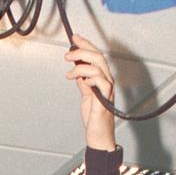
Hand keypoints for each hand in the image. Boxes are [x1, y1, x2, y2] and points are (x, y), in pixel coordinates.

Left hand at [65, 35, 115, 151]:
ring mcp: (107, 89)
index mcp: (103, 79)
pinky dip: (89, 77)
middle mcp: (107, 82)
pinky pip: (101, 81)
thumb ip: (83, 83)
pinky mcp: (104, 98)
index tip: (74, 38)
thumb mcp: (85, 96)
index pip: (96, 56)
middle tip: (68, 54)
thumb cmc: (94, 118)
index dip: (86, 45)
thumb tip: (77, 71)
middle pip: (98, 57)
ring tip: (69, 73)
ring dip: (80, 66)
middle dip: (81, 51)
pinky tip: (80, 81)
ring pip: (98, 66)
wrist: (98, 135)